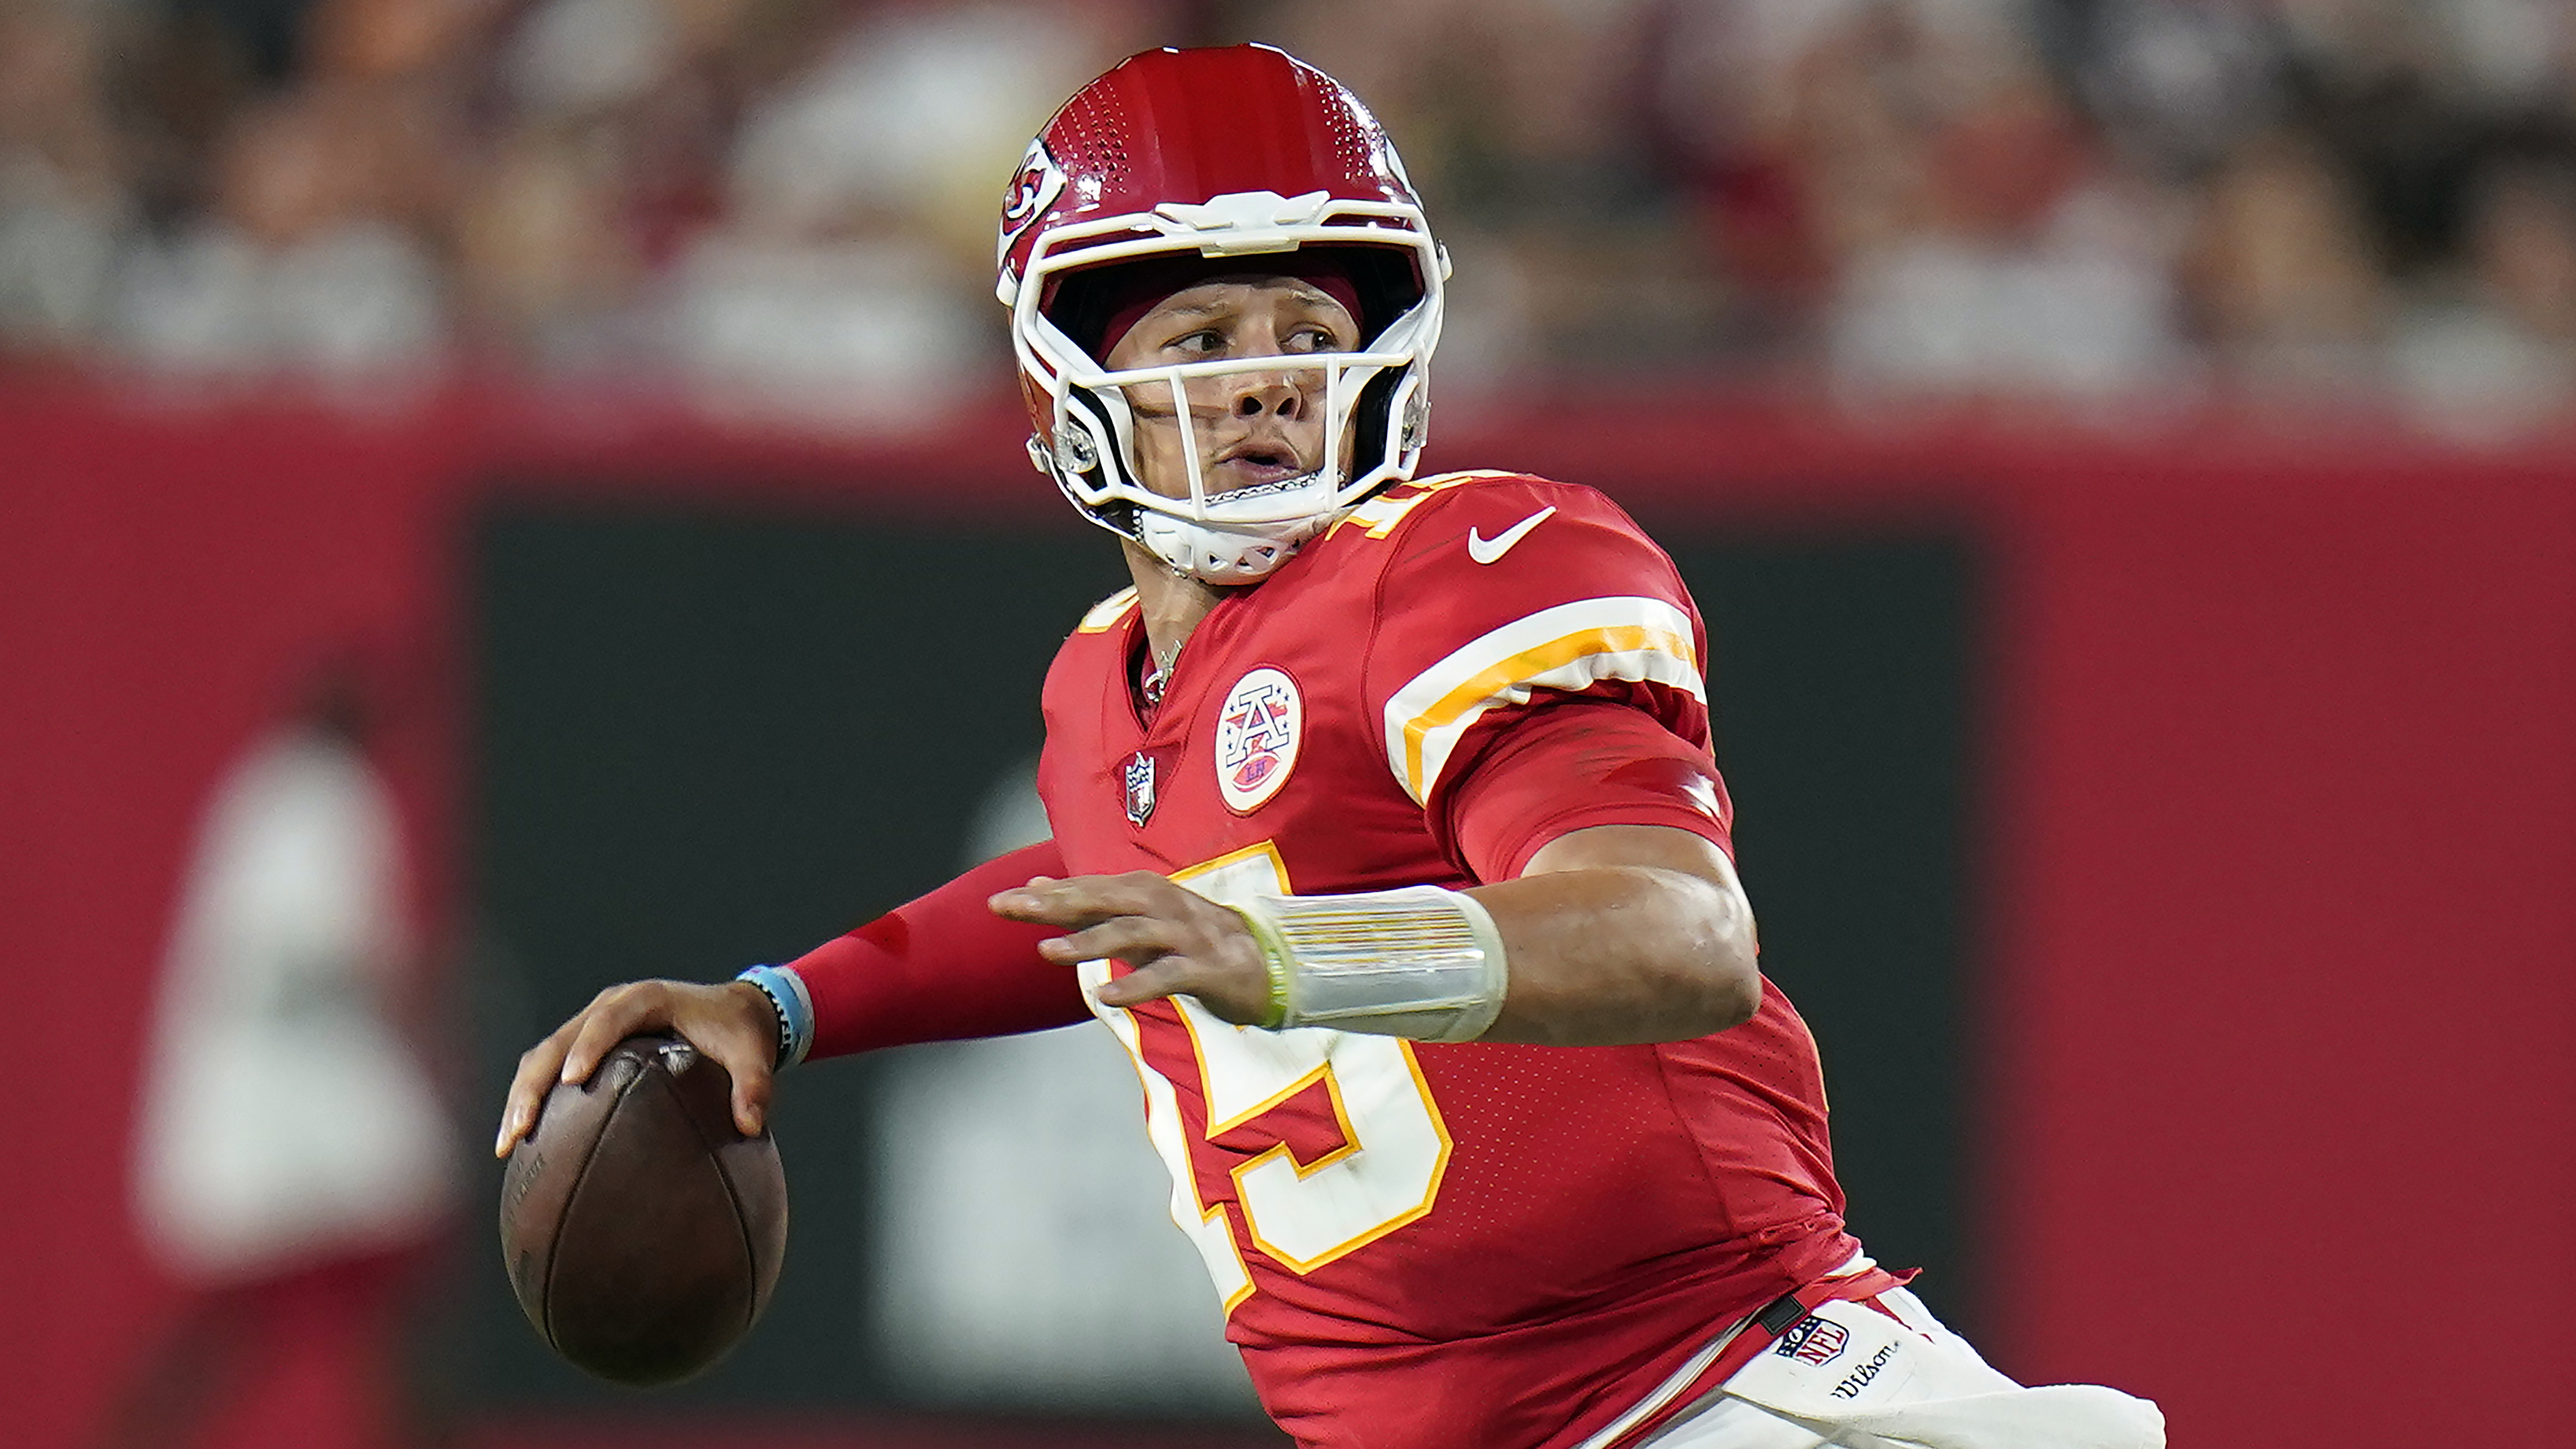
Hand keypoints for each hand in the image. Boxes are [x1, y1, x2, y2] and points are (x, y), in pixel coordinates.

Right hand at [494, 979, 779, 1156]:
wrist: (735, 1012)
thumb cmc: (740, 1034)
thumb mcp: (754, 1056)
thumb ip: (755, 1086)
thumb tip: (752, 1125)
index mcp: (648, 1000)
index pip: (609, 1019)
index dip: (589, 1046)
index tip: (574, 1080)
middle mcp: (612, 1005)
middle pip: (561, 1039)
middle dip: (536, 1082)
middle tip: (521, 1127)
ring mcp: (594, 1022)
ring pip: (544, 1054)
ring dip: (522, 1094)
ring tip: (508, 1142)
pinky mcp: (587, 1043)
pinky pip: (550, 1066)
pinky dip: (532, 1097)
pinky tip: (521, 1141)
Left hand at [989, 871, 1273, 1024]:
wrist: (1269, 964)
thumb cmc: (1194, 942)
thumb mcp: (1139, 918)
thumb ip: (1090, 902)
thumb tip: (1037, 882)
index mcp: (1145, 891)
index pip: (1086, 889)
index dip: (1044, 894)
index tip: (999, 903)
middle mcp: (1163, 905)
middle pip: (1101, 901)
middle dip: (1054, 905)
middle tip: (1010, 909)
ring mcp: (1186, 935)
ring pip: (1130, 933)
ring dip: (1088, 942)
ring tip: (1046, 953)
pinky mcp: (1206, 969)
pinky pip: (1166, 976)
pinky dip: (1136, 986)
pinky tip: (1105, 998)